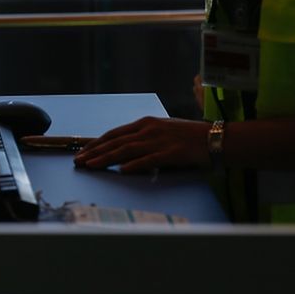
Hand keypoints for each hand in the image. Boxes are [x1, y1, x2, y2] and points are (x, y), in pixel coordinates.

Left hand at [73, 116, 209, 172]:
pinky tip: (122, 170)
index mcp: (145, 123)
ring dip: (107, 158)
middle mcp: (149, 129)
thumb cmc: (189, 137)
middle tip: (78, 162)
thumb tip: (123, 152)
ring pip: (127, 150)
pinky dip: (135, 165)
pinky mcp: (171, 152)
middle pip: (116, 142)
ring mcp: (160, 140)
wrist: (216, 138)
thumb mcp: (162, 132)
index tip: (82, 152)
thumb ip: (143, 139)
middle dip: (95, 152)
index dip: (96, 143)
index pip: (114, 134)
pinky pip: (149, 159)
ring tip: (91, 165)